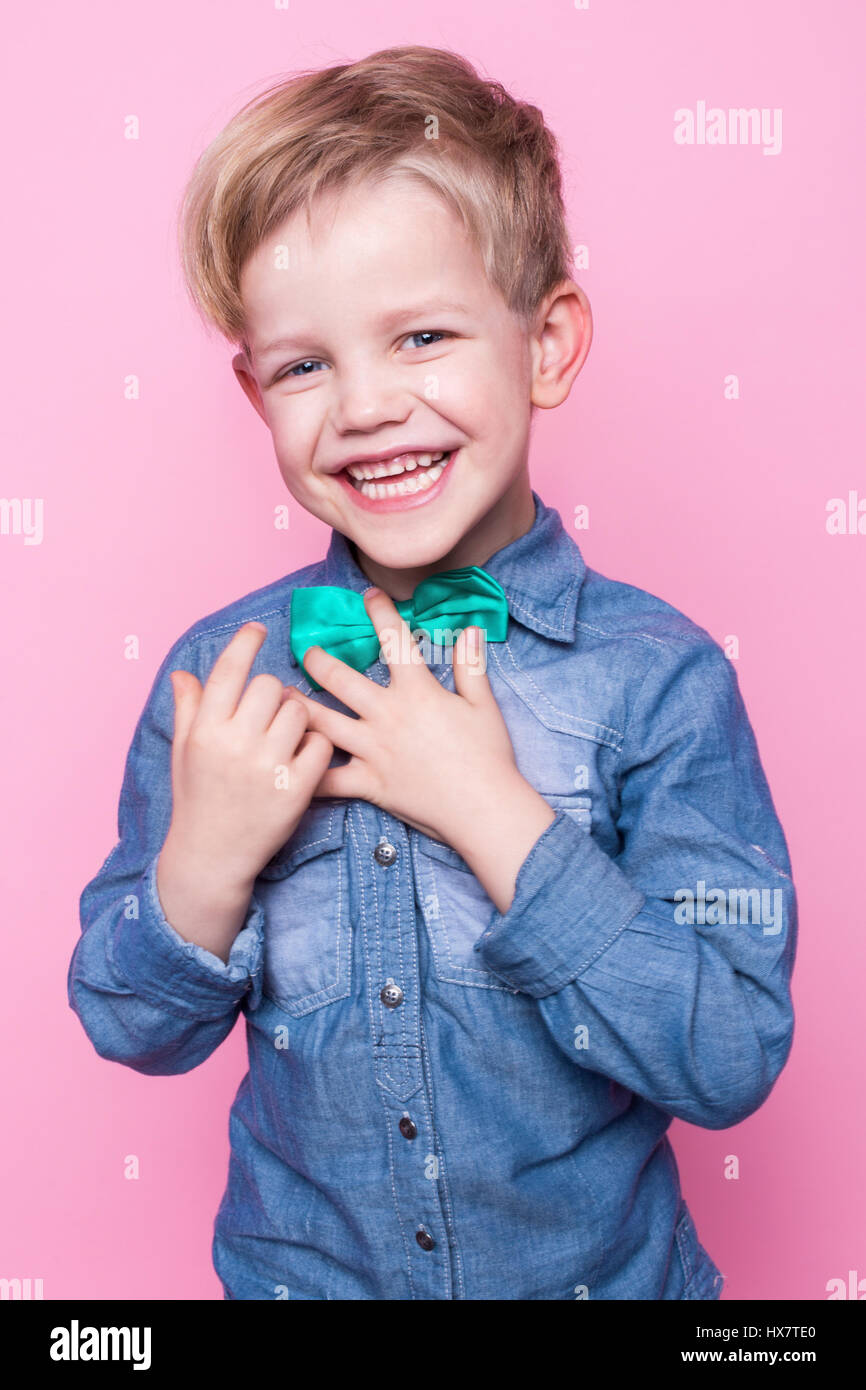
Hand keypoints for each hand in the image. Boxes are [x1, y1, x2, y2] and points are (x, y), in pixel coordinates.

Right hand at [163, 622, 334, 890]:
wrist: (212, 856)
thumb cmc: (197, 799)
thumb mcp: (184, 753)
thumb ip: (188, 710)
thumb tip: (182, 673)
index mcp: (205, 730)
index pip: (229, 670)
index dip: (245, 642)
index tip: (257, 629)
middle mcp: (235, 744)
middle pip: (270, 686)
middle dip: (272, 692)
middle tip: (269, 710)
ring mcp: (268, 767)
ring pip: (300, 711)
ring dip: (296, 716)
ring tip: (285, 735)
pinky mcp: (297, 789)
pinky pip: (320, 745)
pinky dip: (315, 746)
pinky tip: (301, 756)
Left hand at [288, 589, 553, 895]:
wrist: (484, 808)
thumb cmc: (489, 756)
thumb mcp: (484, 706)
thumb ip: (471, 665)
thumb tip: (470, 629)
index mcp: (417, 692)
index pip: (394, 641)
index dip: (380, 613)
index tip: (368, 596)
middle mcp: (387, 715)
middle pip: (341, 679)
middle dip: (319, 661)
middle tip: (307, 652)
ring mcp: (373, 750)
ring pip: (324, 723)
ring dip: (299, 707)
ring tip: (282, 697)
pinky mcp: (368, 783)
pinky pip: (328, 779)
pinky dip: (305, 773)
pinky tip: (285, 764)